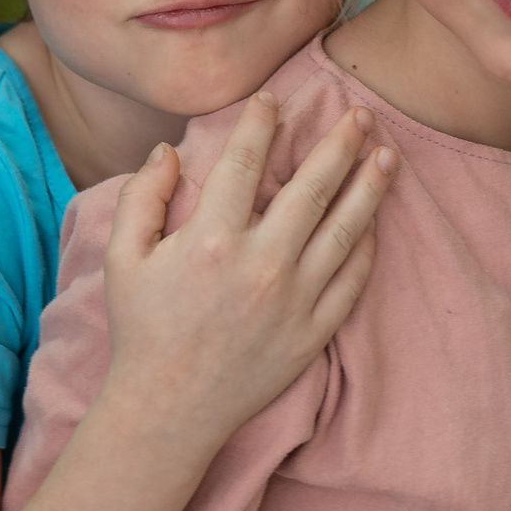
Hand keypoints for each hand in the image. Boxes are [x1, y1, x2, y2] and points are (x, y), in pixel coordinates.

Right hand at [96, 95, 396, 449]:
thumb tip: (168, 151)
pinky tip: (374, 222)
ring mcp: (294, 300)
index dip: (262, 122)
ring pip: (345, 229)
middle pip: (313, 186)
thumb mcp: (122, 259)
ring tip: (387, 155)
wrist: (168, 411)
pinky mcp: (313, 332)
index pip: (246, 161)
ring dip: (370, 187)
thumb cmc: (142, 330)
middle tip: (361, 113)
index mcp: (211, 239)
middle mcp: (261, 264)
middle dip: (340, 143)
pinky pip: (351, 281)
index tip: (274, 99)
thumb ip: (142, 198)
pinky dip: (366, 248)